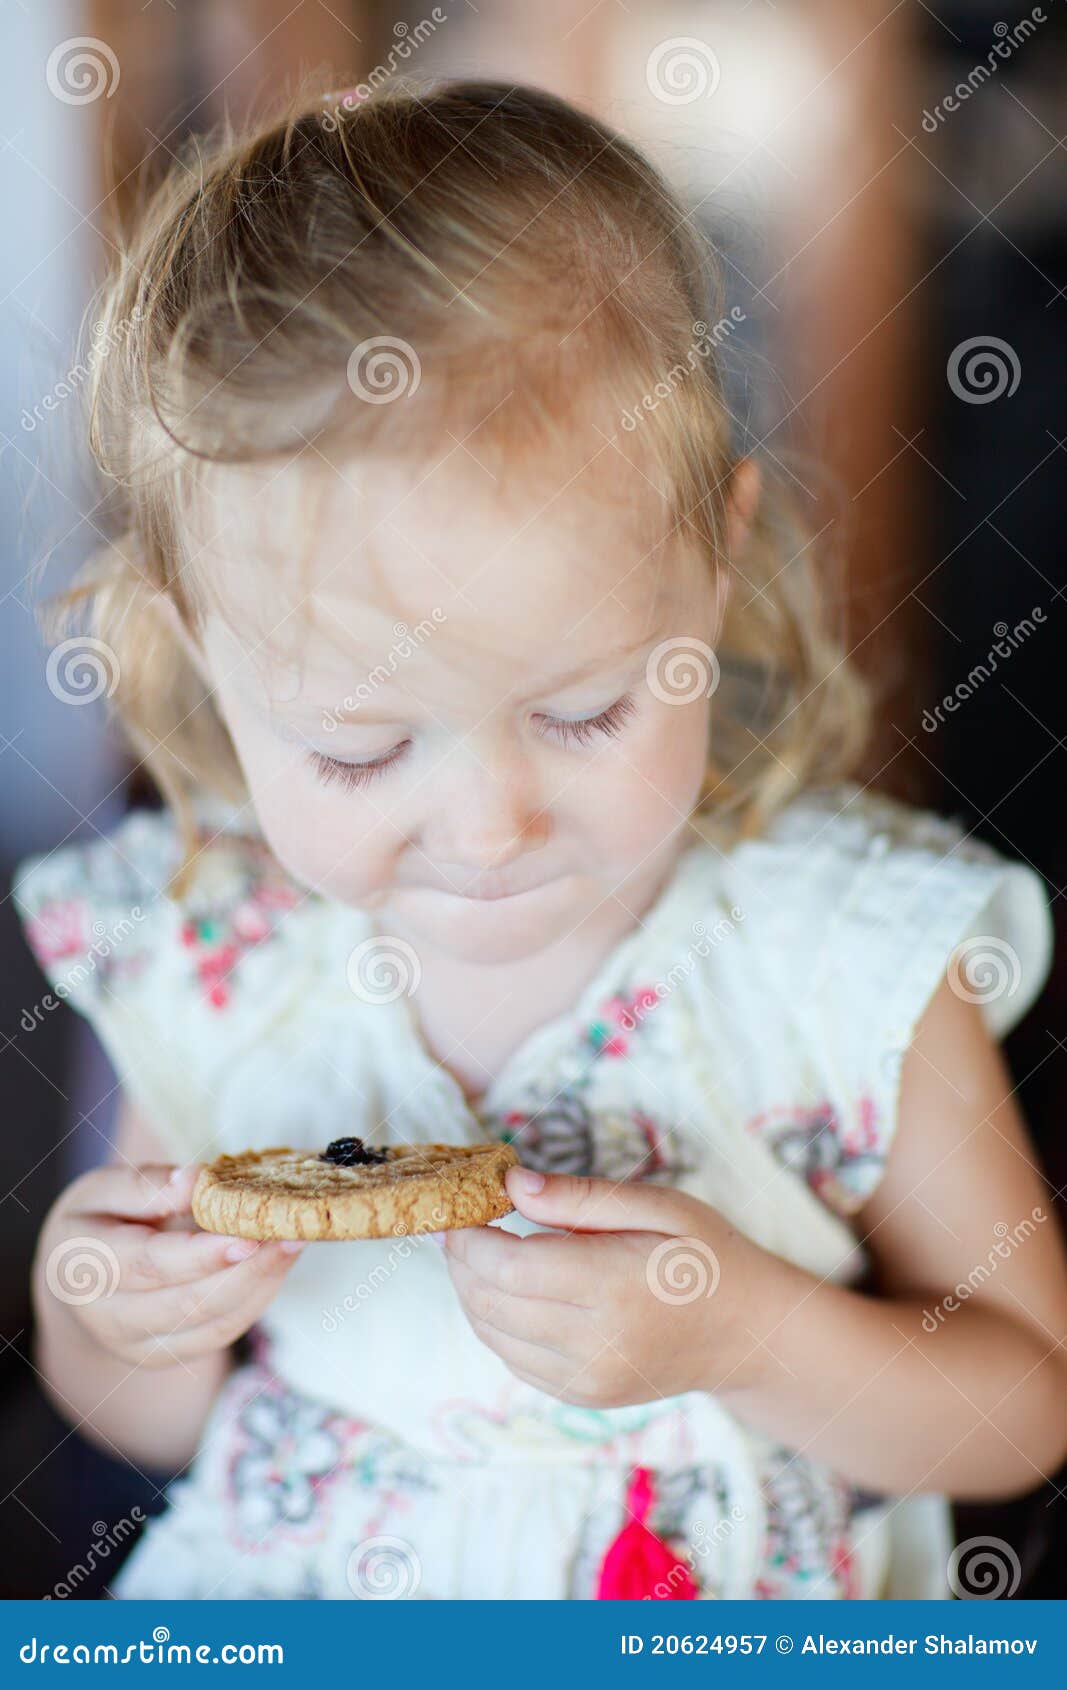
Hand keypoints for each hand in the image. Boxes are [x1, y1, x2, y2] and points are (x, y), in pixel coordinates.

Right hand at [34, 1163, 305, 1367]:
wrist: (81, 1273)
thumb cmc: (99, 1217)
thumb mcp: (105, 1187)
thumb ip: (146, 1185)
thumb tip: (196, 1181)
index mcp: (79, 1267)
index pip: (148, 1265)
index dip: (200, 1254)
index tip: (247, 1234)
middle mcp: (104, 1318)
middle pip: (185, 1304)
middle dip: (245, 1271)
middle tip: (289, 1233)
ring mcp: (137, 1345)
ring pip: (212, 1324)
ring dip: (260, 1283)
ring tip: (294, 1240)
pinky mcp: (168, 1355)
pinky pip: (223, 1332)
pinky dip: (257, 1297)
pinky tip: (278, 1261)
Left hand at [443, 1165, 770, 1407]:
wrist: (748, 1334)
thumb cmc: (705, 1256)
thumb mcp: (657, 1205)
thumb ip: (580, 1197)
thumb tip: (512, 1184)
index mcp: (612, 1287)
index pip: (507, 1267)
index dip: (470, 1237)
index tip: (461, 1209)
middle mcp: (593, 1343)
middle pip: (491, 1302)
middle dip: (462, 1261)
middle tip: (460, 1225)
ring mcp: (586, 1379)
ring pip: (493, 1335)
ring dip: (471, 1292)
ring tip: (477, 1253)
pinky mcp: (582, 1396)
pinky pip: (514, 1359)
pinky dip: (496, 1323)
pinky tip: (508, 1292)